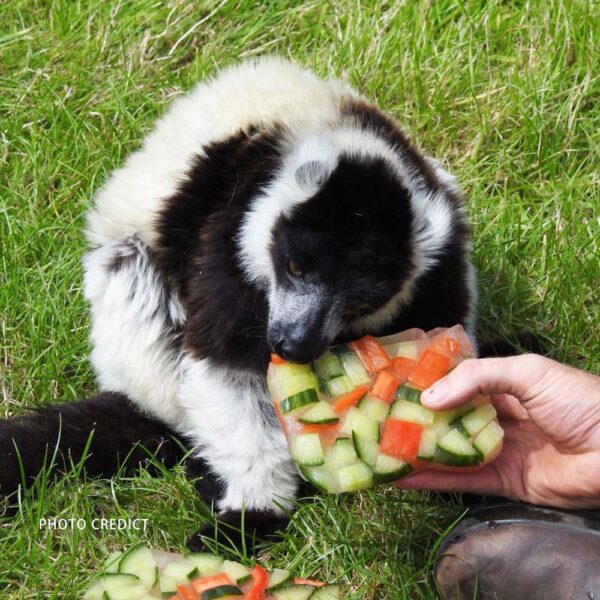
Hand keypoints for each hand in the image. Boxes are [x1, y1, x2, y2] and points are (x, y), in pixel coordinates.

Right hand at [396, 354, 599, 507]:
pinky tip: (404, 476)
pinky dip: (433, 478)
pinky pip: (463, 479)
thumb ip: (477, 377)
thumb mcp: (527, 372)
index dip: (426, 385)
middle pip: (448, 420)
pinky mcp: (504, 482)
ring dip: (418, 451)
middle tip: (379, 421)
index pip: (455, 385)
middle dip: (416, 420)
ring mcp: (498, 451)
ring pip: (450, 451)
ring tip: (381, 450)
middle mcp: (496, 418)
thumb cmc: (579, 399)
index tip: (392, 386)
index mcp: (502, 387)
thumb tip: (429, 398)